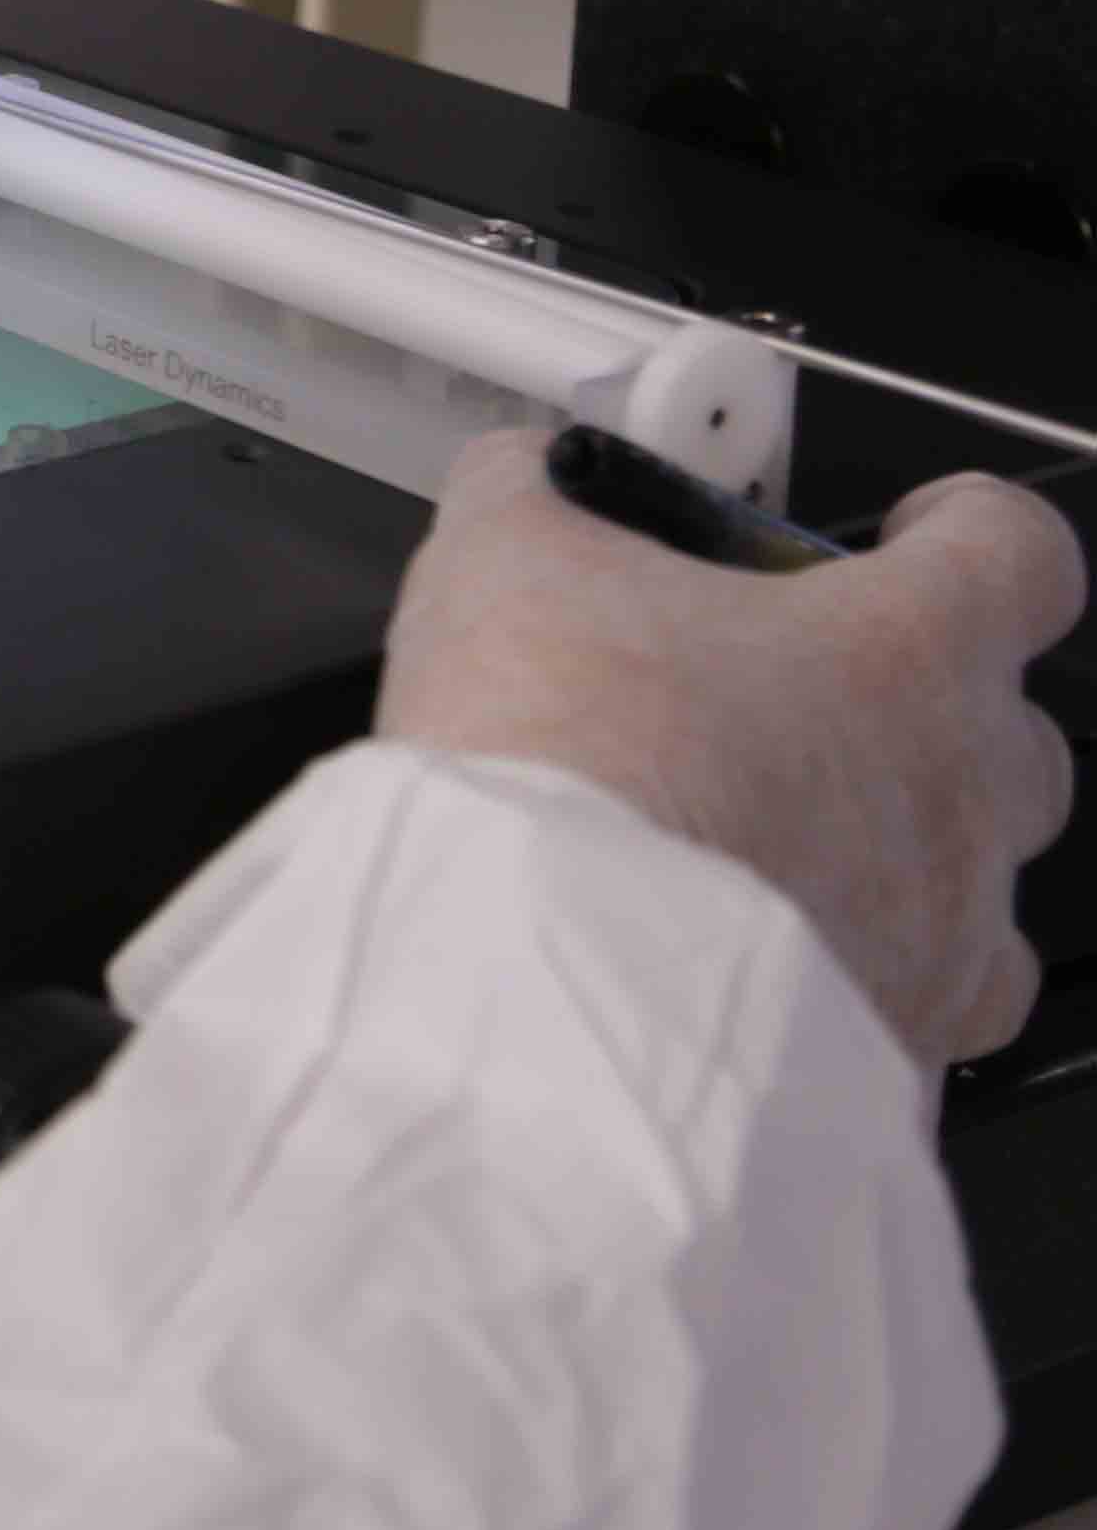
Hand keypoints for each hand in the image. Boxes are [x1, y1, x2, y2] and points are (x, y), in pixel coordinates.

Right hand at [383, 431, 1081, 1065]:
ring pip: (979, 884)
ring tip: (772, 848)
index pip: (1018, 551)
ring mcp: (947, 933)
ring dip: (894, 854)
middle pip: (1009, 728)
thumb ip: (537, 494)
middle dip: (915, 707)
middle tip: (789, 700)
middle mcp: (960, 794)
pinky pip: (916, 1009)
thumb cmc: (567, 770)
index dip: (969, 528)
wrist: (544, 976)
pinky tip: (750, 969)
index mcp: (903, 650)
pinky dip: (850, 981)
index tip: (918, 532)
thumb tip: (527, 479)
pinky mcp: (899, 1050)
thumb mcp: (511, 559)